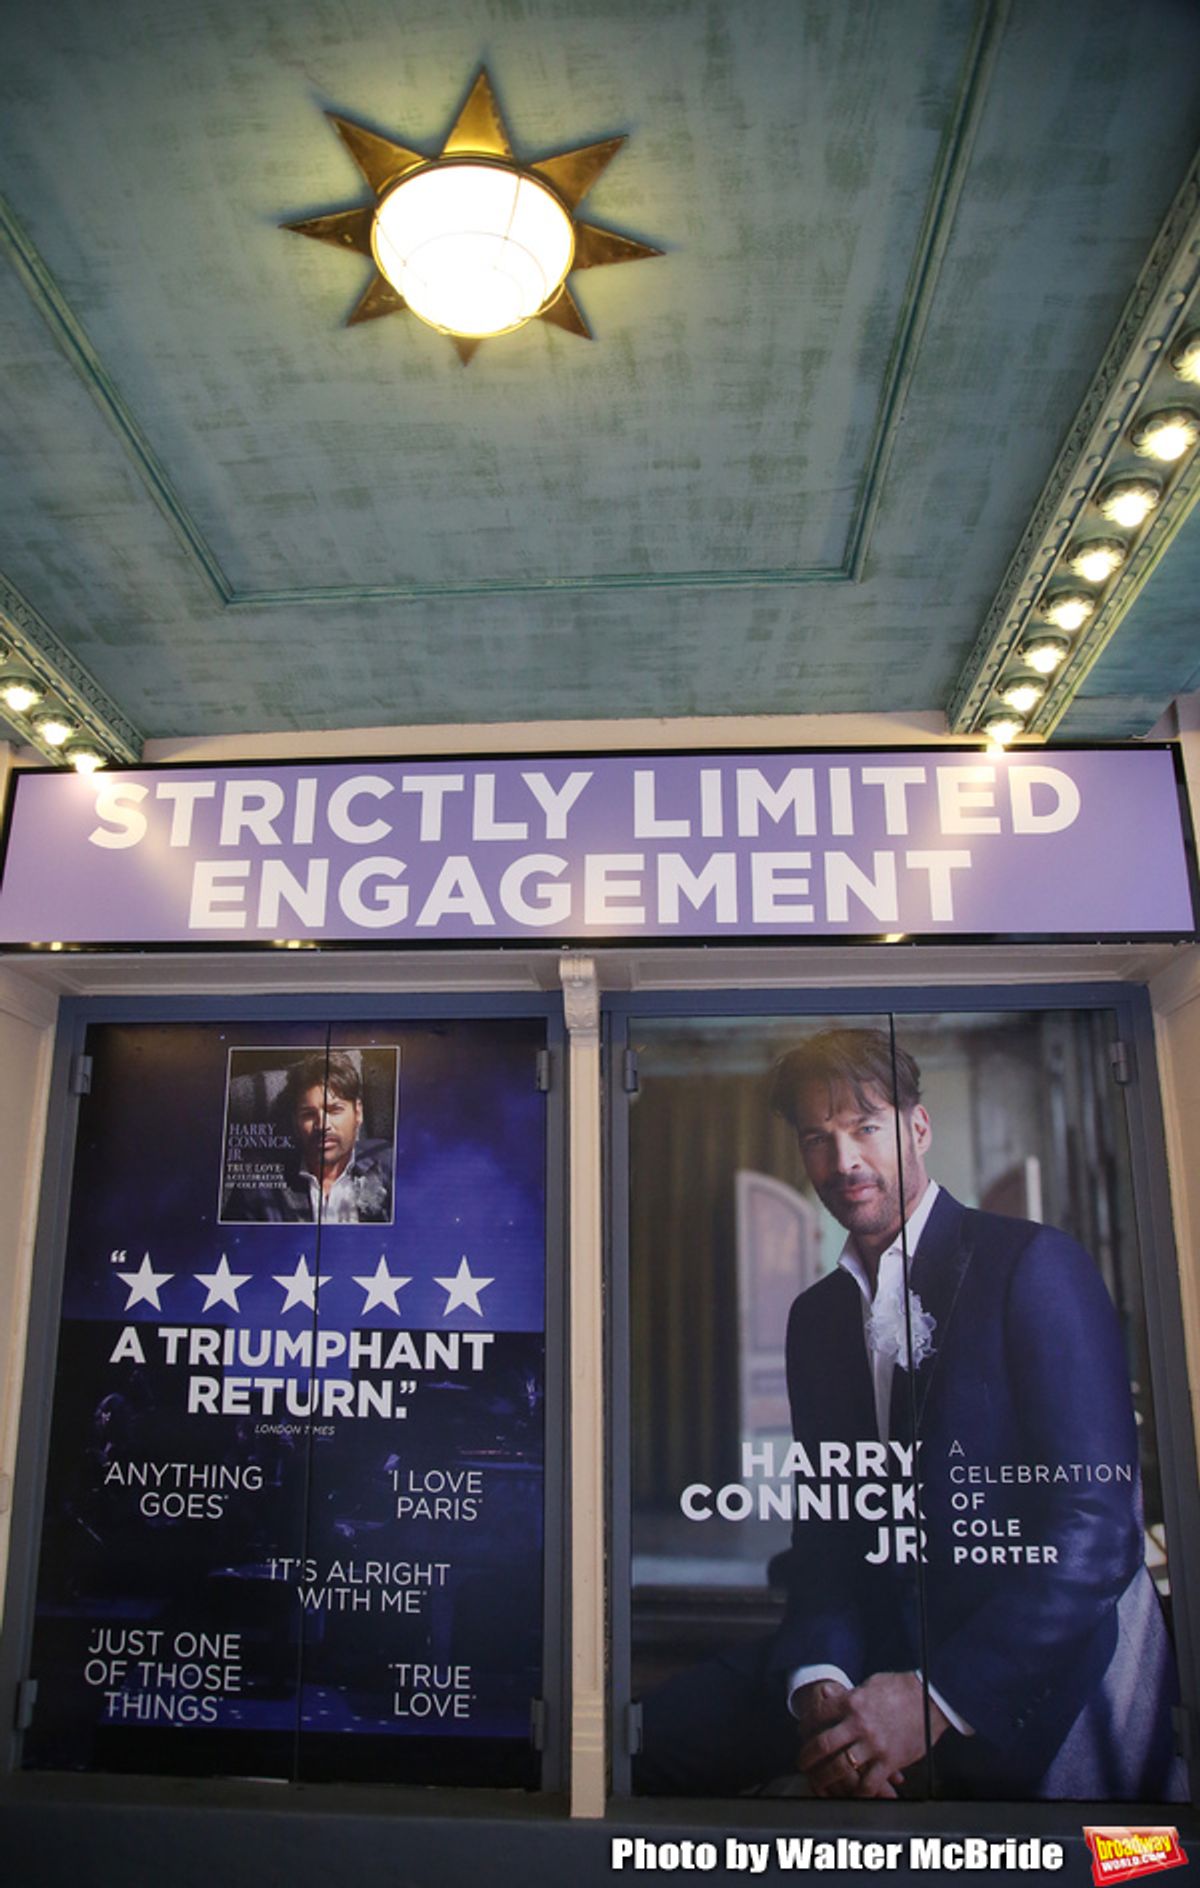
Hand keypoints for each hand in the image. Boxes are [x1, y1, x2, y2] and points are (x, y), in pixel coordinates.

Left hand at [796, 1671, 948, 1798]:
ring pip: (840, 1767)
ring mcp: (874, 1745)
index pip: (817, 1716)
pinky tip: (850, 1795)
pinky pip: (868, 1783)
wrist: (931, 1699)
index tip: (802, 1732)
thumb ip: (848, 1695)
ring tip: (817, 1781)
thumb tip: (827, 1694)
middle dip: (807, 1756)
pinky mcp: (890, 1761)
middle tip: (802, 1762)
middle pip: (823, 1744)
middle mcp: (859, 1724)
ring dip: (824, 1777)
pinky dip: (857, 1793)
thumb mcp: (870, 1684)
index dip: (805, 1726)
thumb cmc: (901, 1688)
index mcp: (852, 1702)